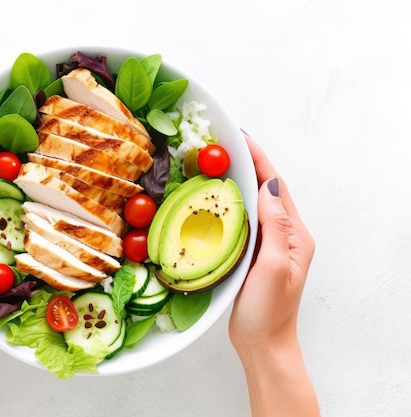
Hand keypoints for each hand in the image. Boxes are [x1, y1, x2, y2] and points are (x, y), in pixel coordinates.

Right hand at [229, 132, 318, 416]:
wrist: (263, 343)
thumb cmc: (270, 310)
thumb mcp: (275, 266)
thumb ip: (275, 226)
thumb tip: (268, 185)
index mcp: (294, 234)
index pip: (276, 187)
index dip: (259, 160)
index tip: (240, 139)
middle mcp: (283, 235)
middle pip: (265, 190)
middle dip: (247, 165)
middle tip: (221, 147)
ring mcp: (267, 245)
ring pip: (251, 204)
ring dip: (236, 183)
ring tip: (213, 166)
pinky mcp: (251, 255)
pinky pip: (240, 222)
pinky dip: (227, 206)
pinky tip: (211, 201)